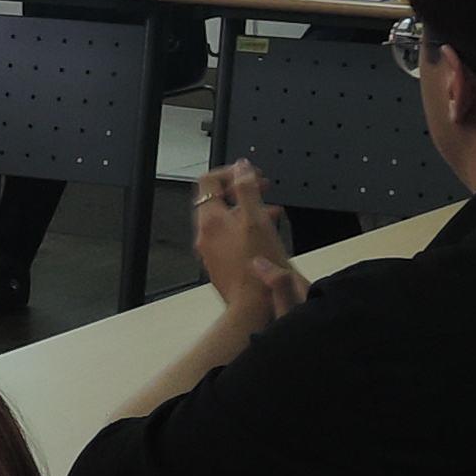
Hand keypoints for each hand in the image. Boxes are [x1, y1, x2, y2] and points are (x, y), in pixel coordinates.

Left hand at [190, 162, 305, 329]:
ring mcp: (211, 252)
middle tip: (262, 190)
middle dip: (241, 191)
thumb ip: (248, 189)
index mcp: (211, 219)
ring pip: (225, 221)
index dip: (230, 172)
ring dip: (246, 211)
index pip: (208, 181)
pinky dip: (244, 230)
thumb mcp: (256, 219)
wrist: (253, 308)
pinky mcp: (220, 266)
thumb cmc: (256, 268)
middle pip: (216, 200)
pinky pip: (229, 239)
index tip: (250, 175)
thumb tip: (241, 167)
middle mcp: (206, 235)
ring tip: (269, 213)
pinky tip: (265, 238)